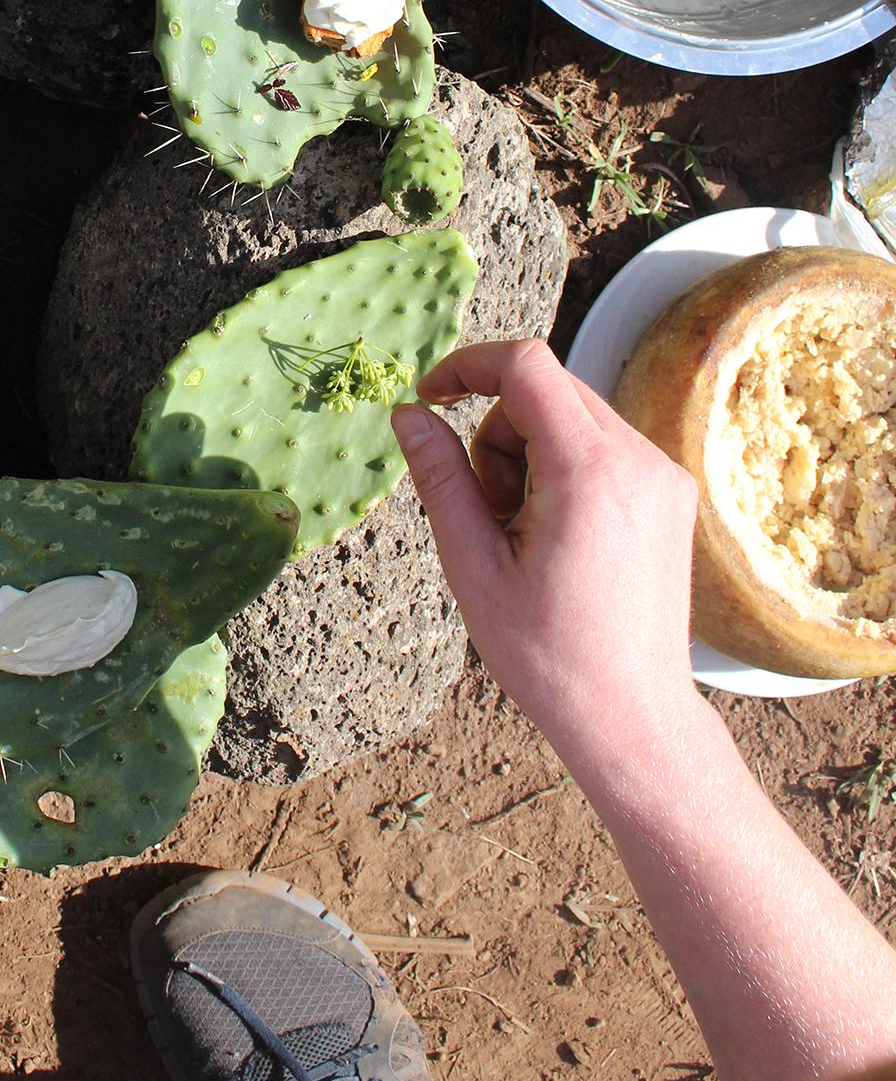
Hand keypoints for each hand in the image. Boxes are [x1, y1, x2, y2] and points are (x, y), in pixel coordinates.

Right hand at [391, 338, 697, 770]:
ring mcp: (663, 474)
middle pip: (547, 388)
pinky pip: (603, 444)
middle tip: (488, 510)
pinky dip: (565, 467)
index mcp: (588, 472)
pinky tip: (556, 534)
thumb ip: (440, 478)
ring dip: (531, 451)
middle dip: (498, 429)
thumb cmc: (548, 654)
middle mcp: (639, 459)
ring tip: (523, 532)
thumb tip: (408, 415)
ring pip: (573, 414)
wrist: (631, 715)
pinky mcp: (671, 493)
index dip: (468, 367)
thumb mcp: (473, 565)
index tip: (431, 399)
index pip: (526, 365)